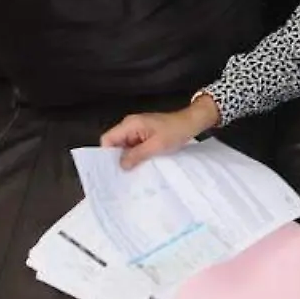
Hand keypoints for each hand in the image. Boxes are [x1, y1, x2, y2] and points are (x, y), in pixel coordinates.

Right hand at [100, 96, 219, 169]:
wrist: (192, 123)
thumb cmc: (175, 131)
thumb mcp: (156, 146)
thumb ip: (137, 155)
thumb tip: (121, 166)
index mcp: (129, 125)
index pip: (108, 139)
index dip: (107, 154)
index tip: (111, 169)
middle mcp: (130, 126)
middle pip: (115, 144)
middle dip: (118, 158)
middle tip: (121, 175)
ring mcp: (138, 130)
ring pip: (125, 146)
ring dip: (129, 158)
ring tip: (131, 173)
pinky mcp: (145, 135)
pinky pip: (135, 146)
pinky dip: (137, 155)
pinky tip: (140, 166)